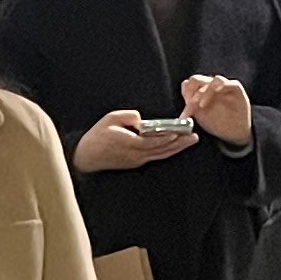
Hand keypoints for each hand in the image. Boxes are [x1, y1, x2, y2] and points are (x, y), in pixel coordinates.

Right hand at [74, 109, 198, 173]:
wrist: (87, 157)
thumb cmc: (97, 137)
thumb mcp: (109, 119)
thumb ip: (128, 117)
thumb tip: (141, 119)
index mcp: (130, 143)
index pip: (154, 141)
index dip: (169, 137)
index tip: (181, 131)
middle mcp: (136, 154)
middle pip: (162, 149)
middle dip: (179, 143)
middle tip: (194, 136)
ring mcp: (137, 160)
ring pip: (161, 154)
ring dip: (176, 148)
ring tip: (189, 141)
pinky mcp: (136, 162)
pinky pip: (156, 156)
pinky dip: (167, 151)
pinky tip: (175, 147)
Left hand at [180, 71, 252, 145]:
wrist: (234, 132)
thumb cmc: (217, 123)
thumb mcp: (200, 117)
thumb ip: (191, 111)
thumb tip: (181, 116)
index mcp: (201, 91)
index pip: (190, 83)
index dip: (187, 90)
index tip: (186, 102)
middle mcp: (211, 86)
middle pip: (198, 79)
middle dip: (193, 90)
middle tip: (191, 103)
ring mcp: (224, 87)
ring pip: (212, 80)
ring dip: (205, 91)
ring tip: (201, 105)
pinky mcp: (236, 89)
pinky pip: (229, 83)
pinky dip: (222, 85)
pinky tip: (217, 90)